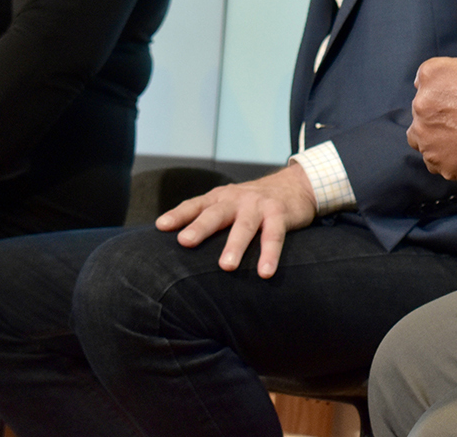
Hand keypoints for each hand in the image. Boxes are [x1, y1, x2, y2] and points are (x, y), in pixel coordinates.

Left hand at [155, 163, 316, 278]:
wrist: (296, 184)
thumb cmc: (254, 202)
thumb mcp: (230, 203)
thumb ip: (210, 218)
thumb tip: (180, 246)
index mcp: (220, 198)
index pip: (195, 205)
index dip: (178, 215)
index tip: (161, 227)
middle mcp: (237, 199)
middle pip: (216, 214)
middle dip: (200, 227)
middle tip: (185, 242)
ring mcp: (258, 206)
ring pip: (244, 226)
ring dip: (235, 246)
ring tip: (227, 267)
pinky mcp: (280, 214)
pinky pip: (274, 236)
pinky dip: (269, 254)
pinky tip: (265, 272)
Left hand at [407, 0, 456, 183]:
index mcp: (433, 74)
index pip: (431, 79)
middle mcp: (423, 105)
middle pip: (428, 106)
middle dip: (448, 108)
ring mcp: (429, 138)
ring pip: (426, 134)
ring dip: (444, 132)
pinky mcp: (439, 164)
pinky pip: (435, 159)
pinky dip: (449, 156)